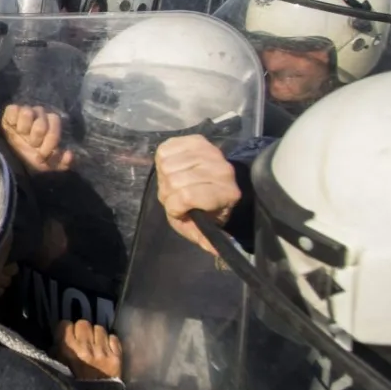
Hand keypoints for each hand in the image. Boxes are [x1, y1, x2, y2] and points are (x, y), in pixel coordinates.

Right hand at [1, 104, 72, 173]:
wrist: (13, 156)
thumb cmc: (33, 156)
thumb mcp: (48, 164)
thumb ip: (62, 162)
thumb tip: (69, 153)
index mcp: (52, 123)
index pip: (55, 123)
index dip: (50, 140)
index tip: (43, 154)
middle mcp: (41, 114)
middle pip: (41, 124)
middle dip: (36, 139)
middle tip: (32, 145)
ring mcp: (26, 110)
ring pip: (27, 113)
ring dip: (24, 129)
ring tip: (22, 135)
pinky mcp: (12, 110)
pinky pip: (14, 109)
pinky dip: (12, 121)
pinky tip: (13, 128)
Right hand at [54, 319, 122, 380]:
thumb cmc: (73, 386)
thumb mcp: (57, 369)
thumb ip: (55, 354)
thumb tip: (56, 342)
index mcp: (67, 349)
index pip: (65, 324)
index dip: (66, 329)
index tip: (67, 335)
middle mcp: (84, 347)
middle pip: (83, 323)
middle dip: (82, 330)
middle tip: (82, 339)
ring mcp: (102, 351)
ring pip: (99, 328)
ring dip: (96, 335)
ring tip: (95, 345)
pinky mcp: (116, 357)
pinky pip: (113, 338)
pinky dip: (110, 342)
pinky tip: (106, 350)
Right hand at [154, 135, 239, 254]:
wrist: (220, 180)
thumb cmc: (208, 207)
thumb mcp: (203, 228)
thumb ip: (203, 238)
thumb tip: (213, 250)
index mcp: (225, 195)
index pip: (185, 196)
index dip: (175, 206)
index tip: (180, 209)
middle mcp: (222, 171)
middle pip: (174, 181)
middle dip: (168, 191)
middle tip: (176, 194)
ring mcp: (211, 152)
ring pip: (168, 165)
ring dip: (165, 176)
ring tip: (176, 180)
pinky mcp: (197, 140)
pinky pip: (167, 149)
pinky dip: (165, 159)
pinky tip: (174, 165)